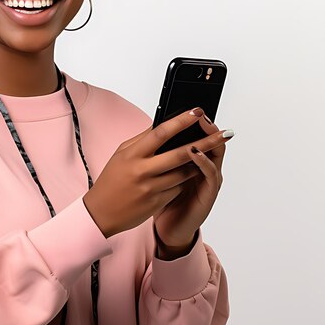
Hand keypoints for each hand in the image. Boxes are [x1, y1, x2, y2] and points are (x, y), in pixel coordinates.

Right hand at [82, 108, 233, 239]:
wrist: (101, 212)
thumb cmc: (112, 179)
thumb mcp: (122, 154)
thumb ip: (142, 141)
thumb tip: (162, 126)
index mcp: (132, 153)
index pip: (161, 133)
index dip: (181, 121)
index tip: (198, 112)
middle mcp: (142, 170)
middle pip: (180, 153)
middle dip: (205, 143)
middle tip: (223, 134)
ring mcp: (150, 187)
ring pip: (183, 173)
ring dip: (196, 163)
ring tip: (206, 155)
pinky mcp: (156, 202)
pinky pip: (178, 188)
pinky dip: (183, 181)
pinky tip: (184, 176)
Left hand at [153, 111, 232, 248]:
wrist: (168, 226)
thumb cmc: (162, 197)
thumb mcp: (159, 169)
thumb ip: (162, 152)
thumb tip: (154, 127)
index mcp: (192, 159)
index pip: (197, 135)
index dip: (194, 121)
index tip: (188, 105)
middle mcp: (204, 167)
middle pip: (210, 140)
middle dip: (206, 125)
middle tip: (200, 111)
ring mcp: (208, 180)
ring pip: (214, 154)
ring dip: (208, 139)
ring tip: (202, 126)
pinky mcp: (208, 193)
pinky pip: (210, 174)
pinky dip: (203, 161)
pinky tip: (194, 152)